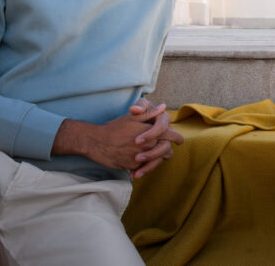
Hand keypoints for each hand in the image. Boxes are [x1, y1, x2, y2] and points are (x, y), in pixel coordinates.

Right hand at [52, 100, 182, 176]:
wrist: (96, 142)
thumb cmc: (114, 127)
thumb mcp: (132, 117)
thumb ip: (149, 113)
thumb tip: (162, 107)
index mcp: (150, 132)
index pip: (170, 136)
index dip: (176, 137)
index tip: (179, 140)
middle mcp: (147, 146)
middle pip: (167, 151)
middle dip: (168, 149)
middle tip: (168, 149)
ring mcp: (140, 158)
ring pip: (158, 161)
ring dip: (158, 159)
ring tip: (156, 156)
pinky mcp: (133, 167)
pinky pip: (144, 168)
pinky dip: (144, 166)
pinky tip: (141, 163)